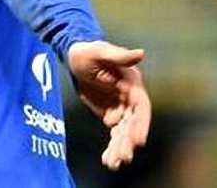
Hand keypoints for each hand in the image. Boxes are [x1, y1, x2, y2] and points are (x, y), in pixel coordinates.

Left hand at [67, 40, 151, 170]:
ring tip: (114, 163)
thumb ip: (120, 56)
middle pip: (133, 124)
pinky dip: (112, 147)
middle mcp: (130, 99)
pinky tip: (108, 160)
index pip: (141, 107)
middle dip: (129, 141)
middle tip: (124, 157)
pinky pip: (114, 133)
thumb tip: (141, 53)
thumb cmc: (88, 51)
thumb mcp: (101, 51)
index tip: (138, 140)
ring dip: (120, 148)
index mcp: (132, 85)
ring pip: (124, 132)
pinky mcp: (111, 115)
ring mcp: (121, 108)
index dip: (141, 124)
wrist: (76, 57)